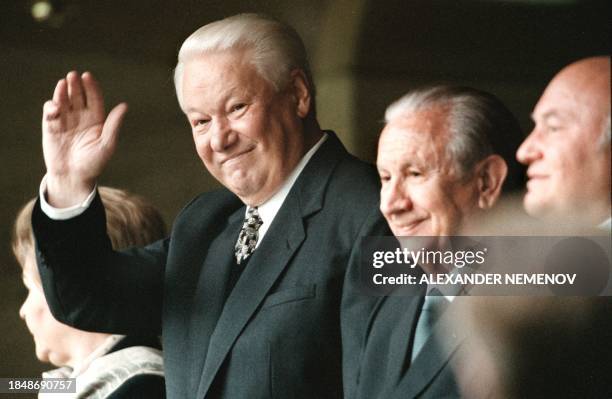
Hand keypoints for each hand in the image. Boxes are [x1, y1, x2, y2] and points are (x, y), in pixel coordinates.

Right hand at [42, 71, 127, 206]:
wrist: (73, 177)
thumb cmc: (94, 163)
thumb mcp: (107, 144)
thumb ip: (113, 125)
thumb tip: (124, 106)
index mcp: (96, 119)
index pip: (94, 99)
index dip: (91, 87)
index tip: (88, 76)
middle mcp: (81, 117)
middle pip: (78, 96)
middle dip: (76, 85)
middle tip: (73, 75)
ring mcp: (65, 121)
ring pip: (63, 101)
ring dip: (63, 92)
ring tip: (63, 83)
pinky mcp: (51, 127)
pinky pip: (50, 112)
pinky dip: (51, 107)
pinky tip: (55, 106)